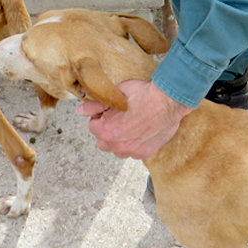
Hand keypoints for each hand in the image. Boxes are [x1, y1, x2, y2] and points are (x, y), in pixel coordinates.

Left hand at [76, 80, 191, 159]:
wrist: (167, 101)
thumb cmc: (142, 95)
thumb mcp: (115, 95)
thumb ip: (95, 105)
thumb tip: (80, 111)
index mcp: (106, 131)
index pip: (93, 126)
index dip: (100, 116)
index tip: (109, 111)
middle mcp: (118, 145)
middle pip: (103, 142)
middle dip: (107, 131)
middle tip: (118, 118)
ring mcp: (133, 151)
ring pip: (118, 149)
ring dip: (119, 141)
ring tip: (129, 126)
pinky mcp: (146, 152)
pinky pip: (134, 152)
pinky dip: (134, 144)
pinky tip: (140, 132)